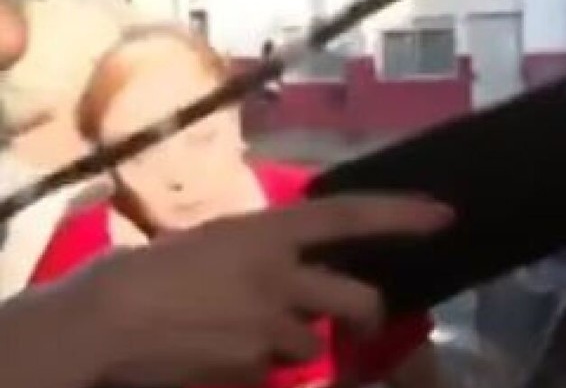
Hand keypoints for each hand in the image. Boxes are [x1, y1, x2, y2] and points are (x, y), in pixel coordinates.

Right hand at [57, 195, 453, 386]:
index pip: (350, 216)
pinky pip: (266, 372)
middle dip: (366, 314)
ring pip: (306, 344)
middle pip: (357, 300)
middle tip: (361, 321)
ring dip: (286, 344)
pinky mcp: (252, 371)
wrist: (98, 327)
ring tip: (232, 334)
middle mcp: (281, 278)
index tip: (446, 216)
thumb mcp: (205, 241)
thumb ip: (253, 250)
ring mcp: (270, 329)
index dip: (402, 215)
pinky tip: (211, 358)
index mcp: (266, 232)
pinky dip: (249, 369)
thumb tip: (277, 262)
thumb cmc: (137, 272)